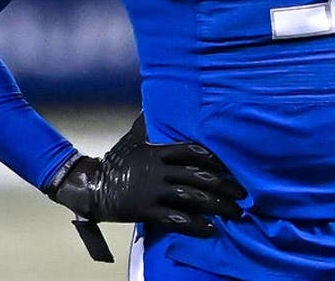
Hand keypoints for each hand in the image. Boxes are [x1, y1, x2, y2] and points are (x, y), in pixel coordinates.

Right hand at [48, 115, 246, 238]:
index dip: (213, 158)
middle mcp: (158, 169)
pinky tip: (210, 229)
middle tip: (242, 194)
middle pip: (198, 175)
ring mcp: (152, 190)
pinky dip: (194, 224)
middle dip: (224, 185)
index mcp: (157, 151)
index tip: (231, 165)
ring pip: (191, 196)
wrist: (92, 186)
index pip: (192, 150)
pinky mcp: (146, 210)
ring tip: (234, 212)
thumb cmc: (115, 161)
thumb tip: (152, 106)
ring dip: (216, 206)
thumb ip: (147, 126)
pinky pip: (175, 218)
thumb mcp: (133, 139)